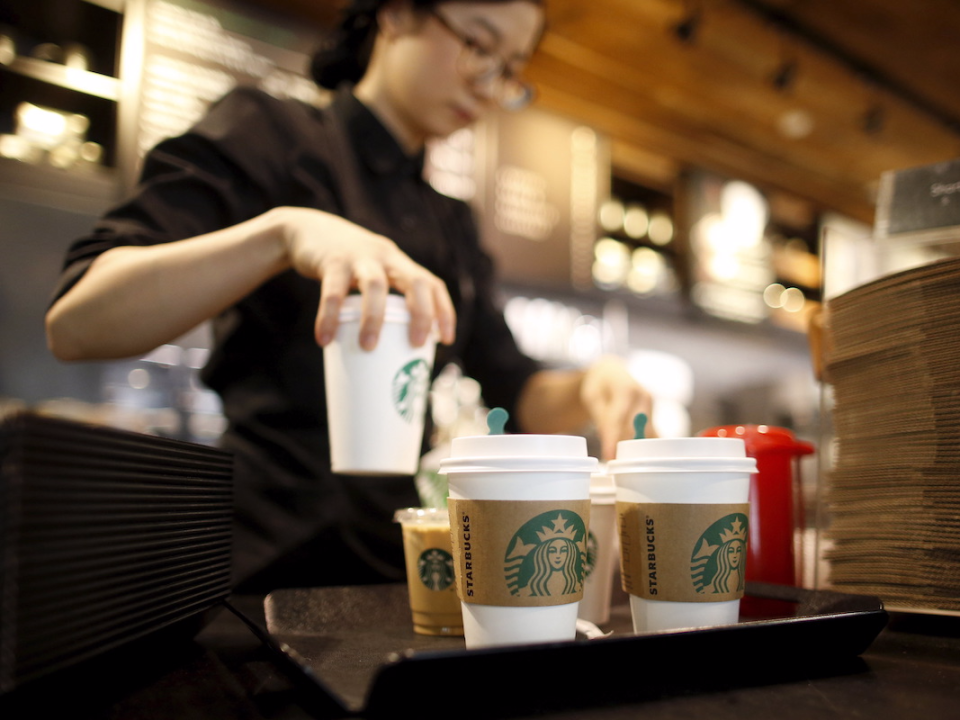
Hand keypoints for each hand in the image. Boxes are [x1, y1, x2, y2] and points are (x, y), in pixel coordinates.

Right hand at [274, 207, 456, 349]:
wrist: (307, 230)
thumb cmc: (344, 266)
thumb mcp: (370, 275)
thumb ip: (381, 302)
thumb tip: (388, 355)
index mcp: (399, 264)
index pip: (432, 284)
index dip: (443, 311)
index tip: (447, 340)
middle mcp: (386, 257)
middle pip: (415, 282)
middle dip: (421, 314)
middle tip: (416, 344)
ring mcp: (360, 257)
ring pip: (375, 285)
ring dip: (375, 318)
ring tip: (368, 347)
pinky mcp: (332, 261)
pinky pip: (333, 291)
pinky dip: (330, 316)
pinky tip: (324, 339)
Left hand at [580, 355, 655, 459]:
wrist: (612, 372)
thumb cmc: (600, 385)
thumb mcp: (593, 397)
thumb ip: (601, 418)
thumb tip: (609, 444)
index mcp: (627, 389)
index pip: (619, 419)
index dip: (614, 440)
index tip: (609, 458)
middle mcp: (644, 397)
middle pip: (637, 429)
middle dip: (628, 449)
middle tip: (617, 467)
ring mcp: (652, 407)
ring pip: (647, 435)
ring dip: (637, 451)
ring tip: (626, 467)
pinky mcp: (654, 417)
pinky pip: (652, 436)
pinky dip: (645, 448)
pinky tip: (639, 461)